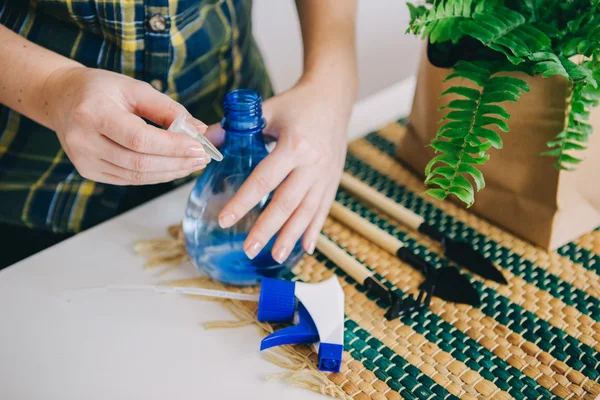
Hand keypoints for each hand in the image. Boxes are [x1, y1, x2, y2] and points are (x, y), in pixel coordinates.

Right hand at [42, 66, 209, 184]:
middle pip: (139, 162)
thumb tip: (200, 130)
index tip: (199, 147)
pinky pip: (129, 179)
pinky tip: (173, 168)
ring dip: (170, 172)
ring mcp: (84, 160)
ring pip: (136, 176)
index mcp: (94, 113)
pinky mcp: (89, 171)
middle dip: (177, 162)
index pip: (139, 139)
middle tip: (202, 158)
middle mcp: (84, 140)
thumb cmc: (102, 90)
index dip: (172, 147)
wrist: (62, 98)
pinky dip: (155, 176)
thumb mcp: (135, 88)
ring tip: (192, 164)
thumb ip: (168, 109)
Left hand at [210, 79, 353, 262]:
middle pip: (287, 202)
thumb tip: (206, 140)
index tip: (226, 220)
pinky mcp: (333, 180)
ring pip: (307, 211)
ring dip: (290, 236)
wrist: (334, 97)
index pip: (264, 179)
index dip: (243, 201)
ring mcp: (326, 175)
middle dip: (267, 228)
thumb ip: (236, 126)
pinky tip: (305, 248)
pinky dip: (314, 230)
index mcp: (294, 145)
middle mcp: (313, 164)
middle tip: (248, 249)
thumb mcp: (267, 109)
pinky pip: (323, 209)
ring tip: (274, 255)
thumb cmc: (298, 104)